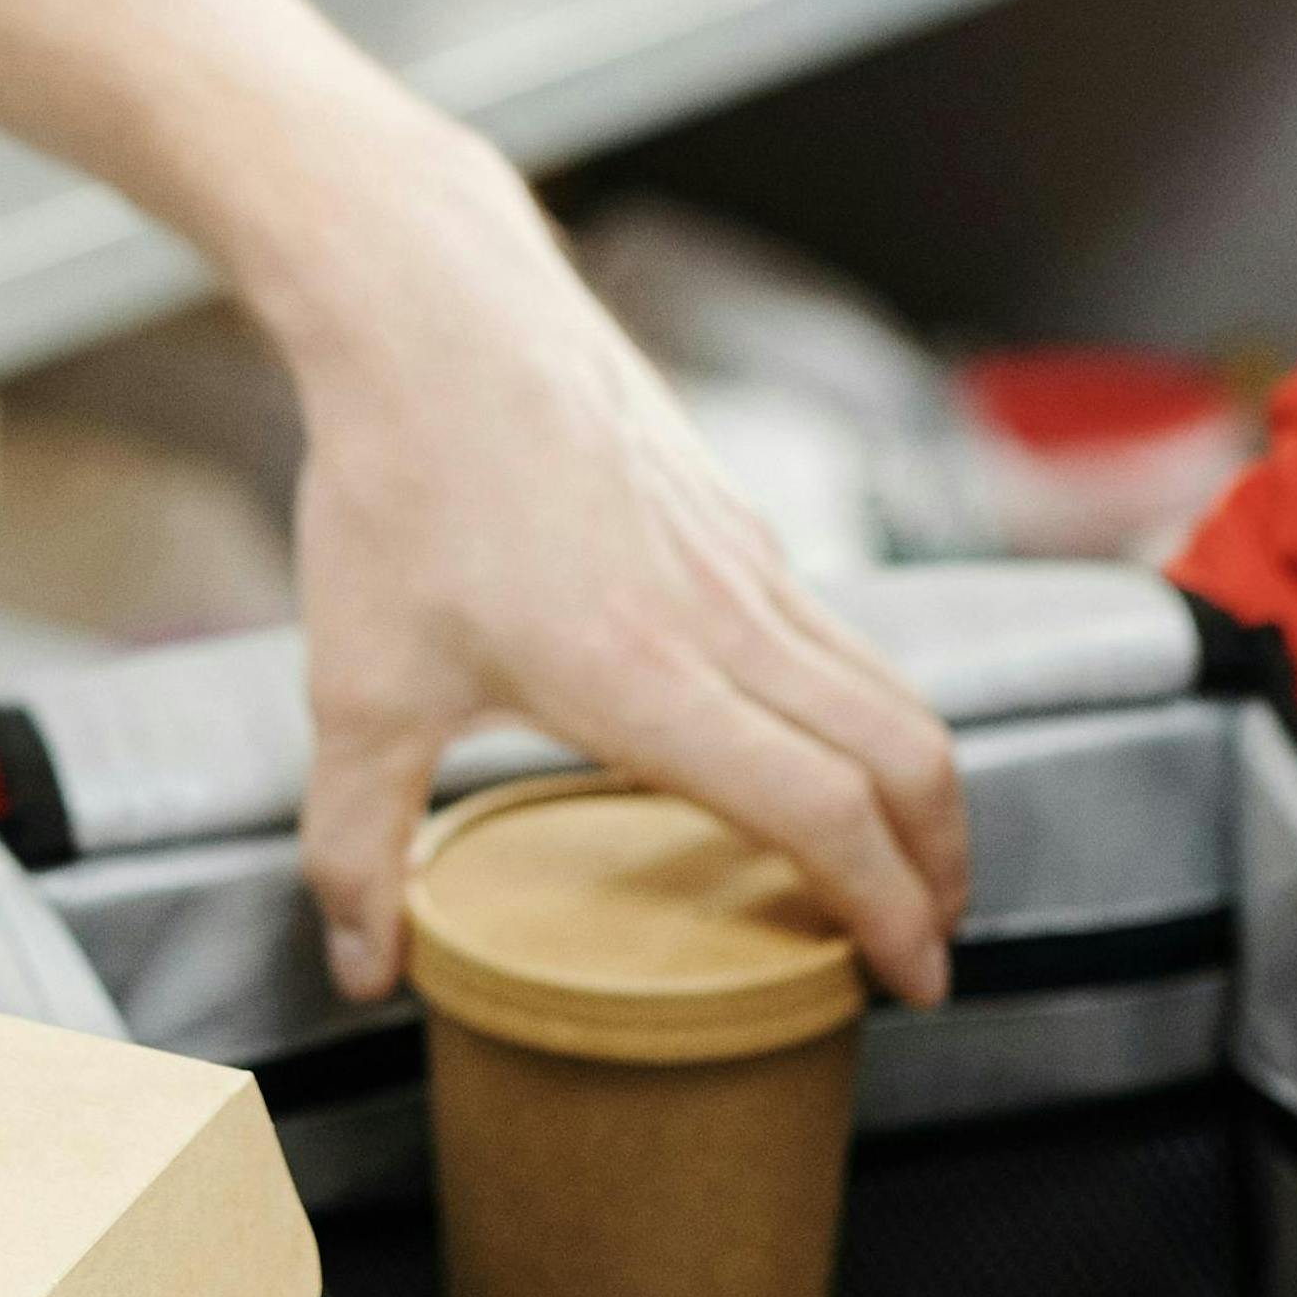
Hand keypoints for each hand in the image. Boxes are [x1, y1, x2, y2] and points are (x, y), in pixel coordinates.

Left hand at [271, 121, 963, 1008]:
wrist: (429, 312)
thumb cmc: (395, 489)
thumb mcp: (354, 690)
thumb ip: (358, 842)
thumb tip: (366, 968)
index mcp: (649, 677)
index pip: (827, 817)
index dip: (891, 915)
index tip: (914, 983)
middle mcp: (726, 618)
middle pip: (907, 757)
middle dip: (942, 867)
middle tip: (925, 944)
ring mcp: (743, 558)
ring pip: (885, 687)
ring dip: (917, 786)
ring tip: (892, 858)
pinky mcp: (732, 517)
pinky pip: (834, 633)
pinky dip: (862, 710)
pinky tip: (804, 740)